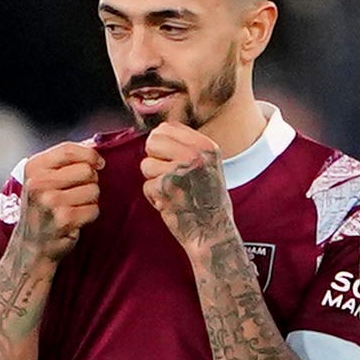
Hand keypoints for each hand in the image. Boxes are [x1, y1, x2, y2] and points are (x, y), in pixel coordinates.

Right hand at [5, 138, 102, 267]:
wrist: (31, 245)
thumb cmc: (41, 208)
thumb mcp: (43, 179)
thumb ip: (65, 160)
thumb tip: (95, 143)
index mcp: (33, 168)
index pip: (69, 150)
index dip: (90, 154)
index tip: (99, 163)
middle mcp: (39, 183)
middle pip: (86, 170)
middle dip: (90, 181)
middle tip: (78, 192)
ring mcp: (50, 202)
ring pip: (94, 190)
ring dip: (90, 199)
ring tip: (74, 207)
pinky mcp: (64, 219)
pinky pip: (94, 209)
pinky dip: (90, 215)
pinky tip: (75, 219)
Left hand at [139, 118, 235, 254]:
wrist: (213, 232)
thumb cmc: (209, 201)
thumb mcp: (209, 165)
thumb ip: (189, 147)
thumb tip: (159, 131)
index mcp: (206, 147)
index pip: (169, 127)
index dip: (161, 142)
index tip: (167, 156)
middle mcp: (194, 156)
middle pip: (153, 140)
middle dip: (153, 157)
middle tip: (165, 173)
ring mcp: (179, 171)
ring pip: (146, 165)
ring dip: (154, 180)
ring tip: (172, 191)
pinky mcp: (164, 189)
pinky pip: (146, 186)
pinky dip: (154, 198)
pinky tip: (170, 204)